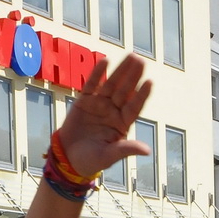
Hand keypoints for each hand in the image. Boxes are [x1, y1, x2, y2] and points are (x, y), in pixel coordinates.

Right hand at [56, 55, 152, 177]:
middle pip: (125, 91)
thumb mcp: (109, 157)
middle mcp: (113, 112)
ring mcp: (99, 105)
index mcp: (122, 124)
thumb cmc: (91, 160)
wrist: (68, 158)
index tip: (150, 82)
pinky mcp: (84, 102)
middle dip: (133, 76)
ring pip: (111, 84)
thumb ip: (125, 150)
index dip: (141, 95)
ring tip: (131, 57)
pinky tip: (105, 62)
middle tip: (141, 60)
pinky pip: (92, 85)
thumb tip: (147, 151)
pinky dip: (97, 74)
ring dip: (121, 71)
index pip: (134, 107)